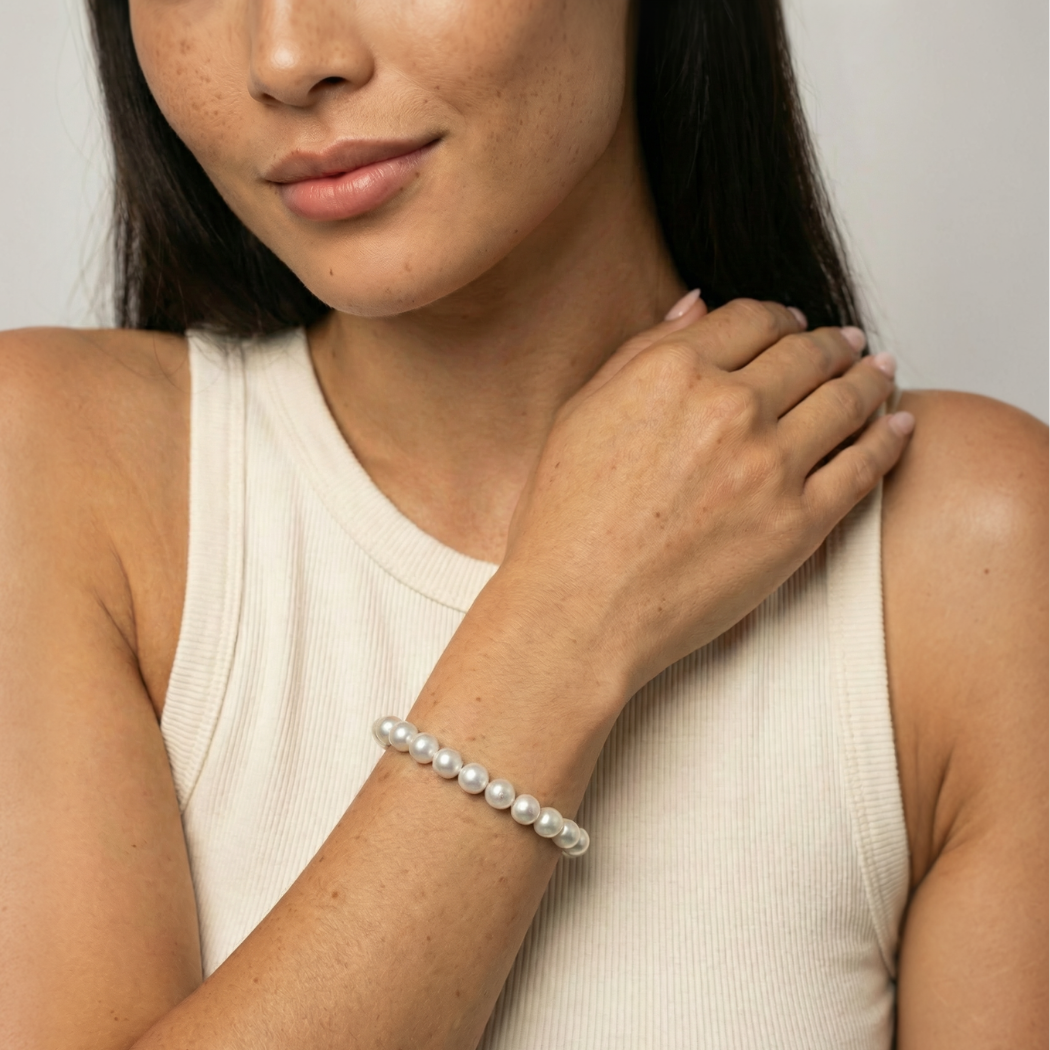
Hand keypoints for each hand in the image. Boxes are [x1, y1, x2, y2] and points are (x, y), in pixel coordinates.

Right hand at [501, 295, 911, 698]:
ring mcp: (769, 465)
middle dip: (832, 343)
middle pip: (806, 354)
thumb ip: (642, 350)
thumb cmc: (566, 520)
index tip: (792, 324)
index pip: (751, 318)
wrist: (579, 609)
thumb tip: (695, 305)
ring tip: (880, 372)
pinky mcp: (798, 523)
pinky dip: (888, 438)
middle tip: (847, 344)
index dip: (779, 317)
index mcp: (672, 372)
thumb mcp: (582, 412)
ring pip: (845, 401)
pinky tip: (899, 424)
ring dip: (870, 378)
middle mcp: (729, 407)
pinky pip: (862, 467)